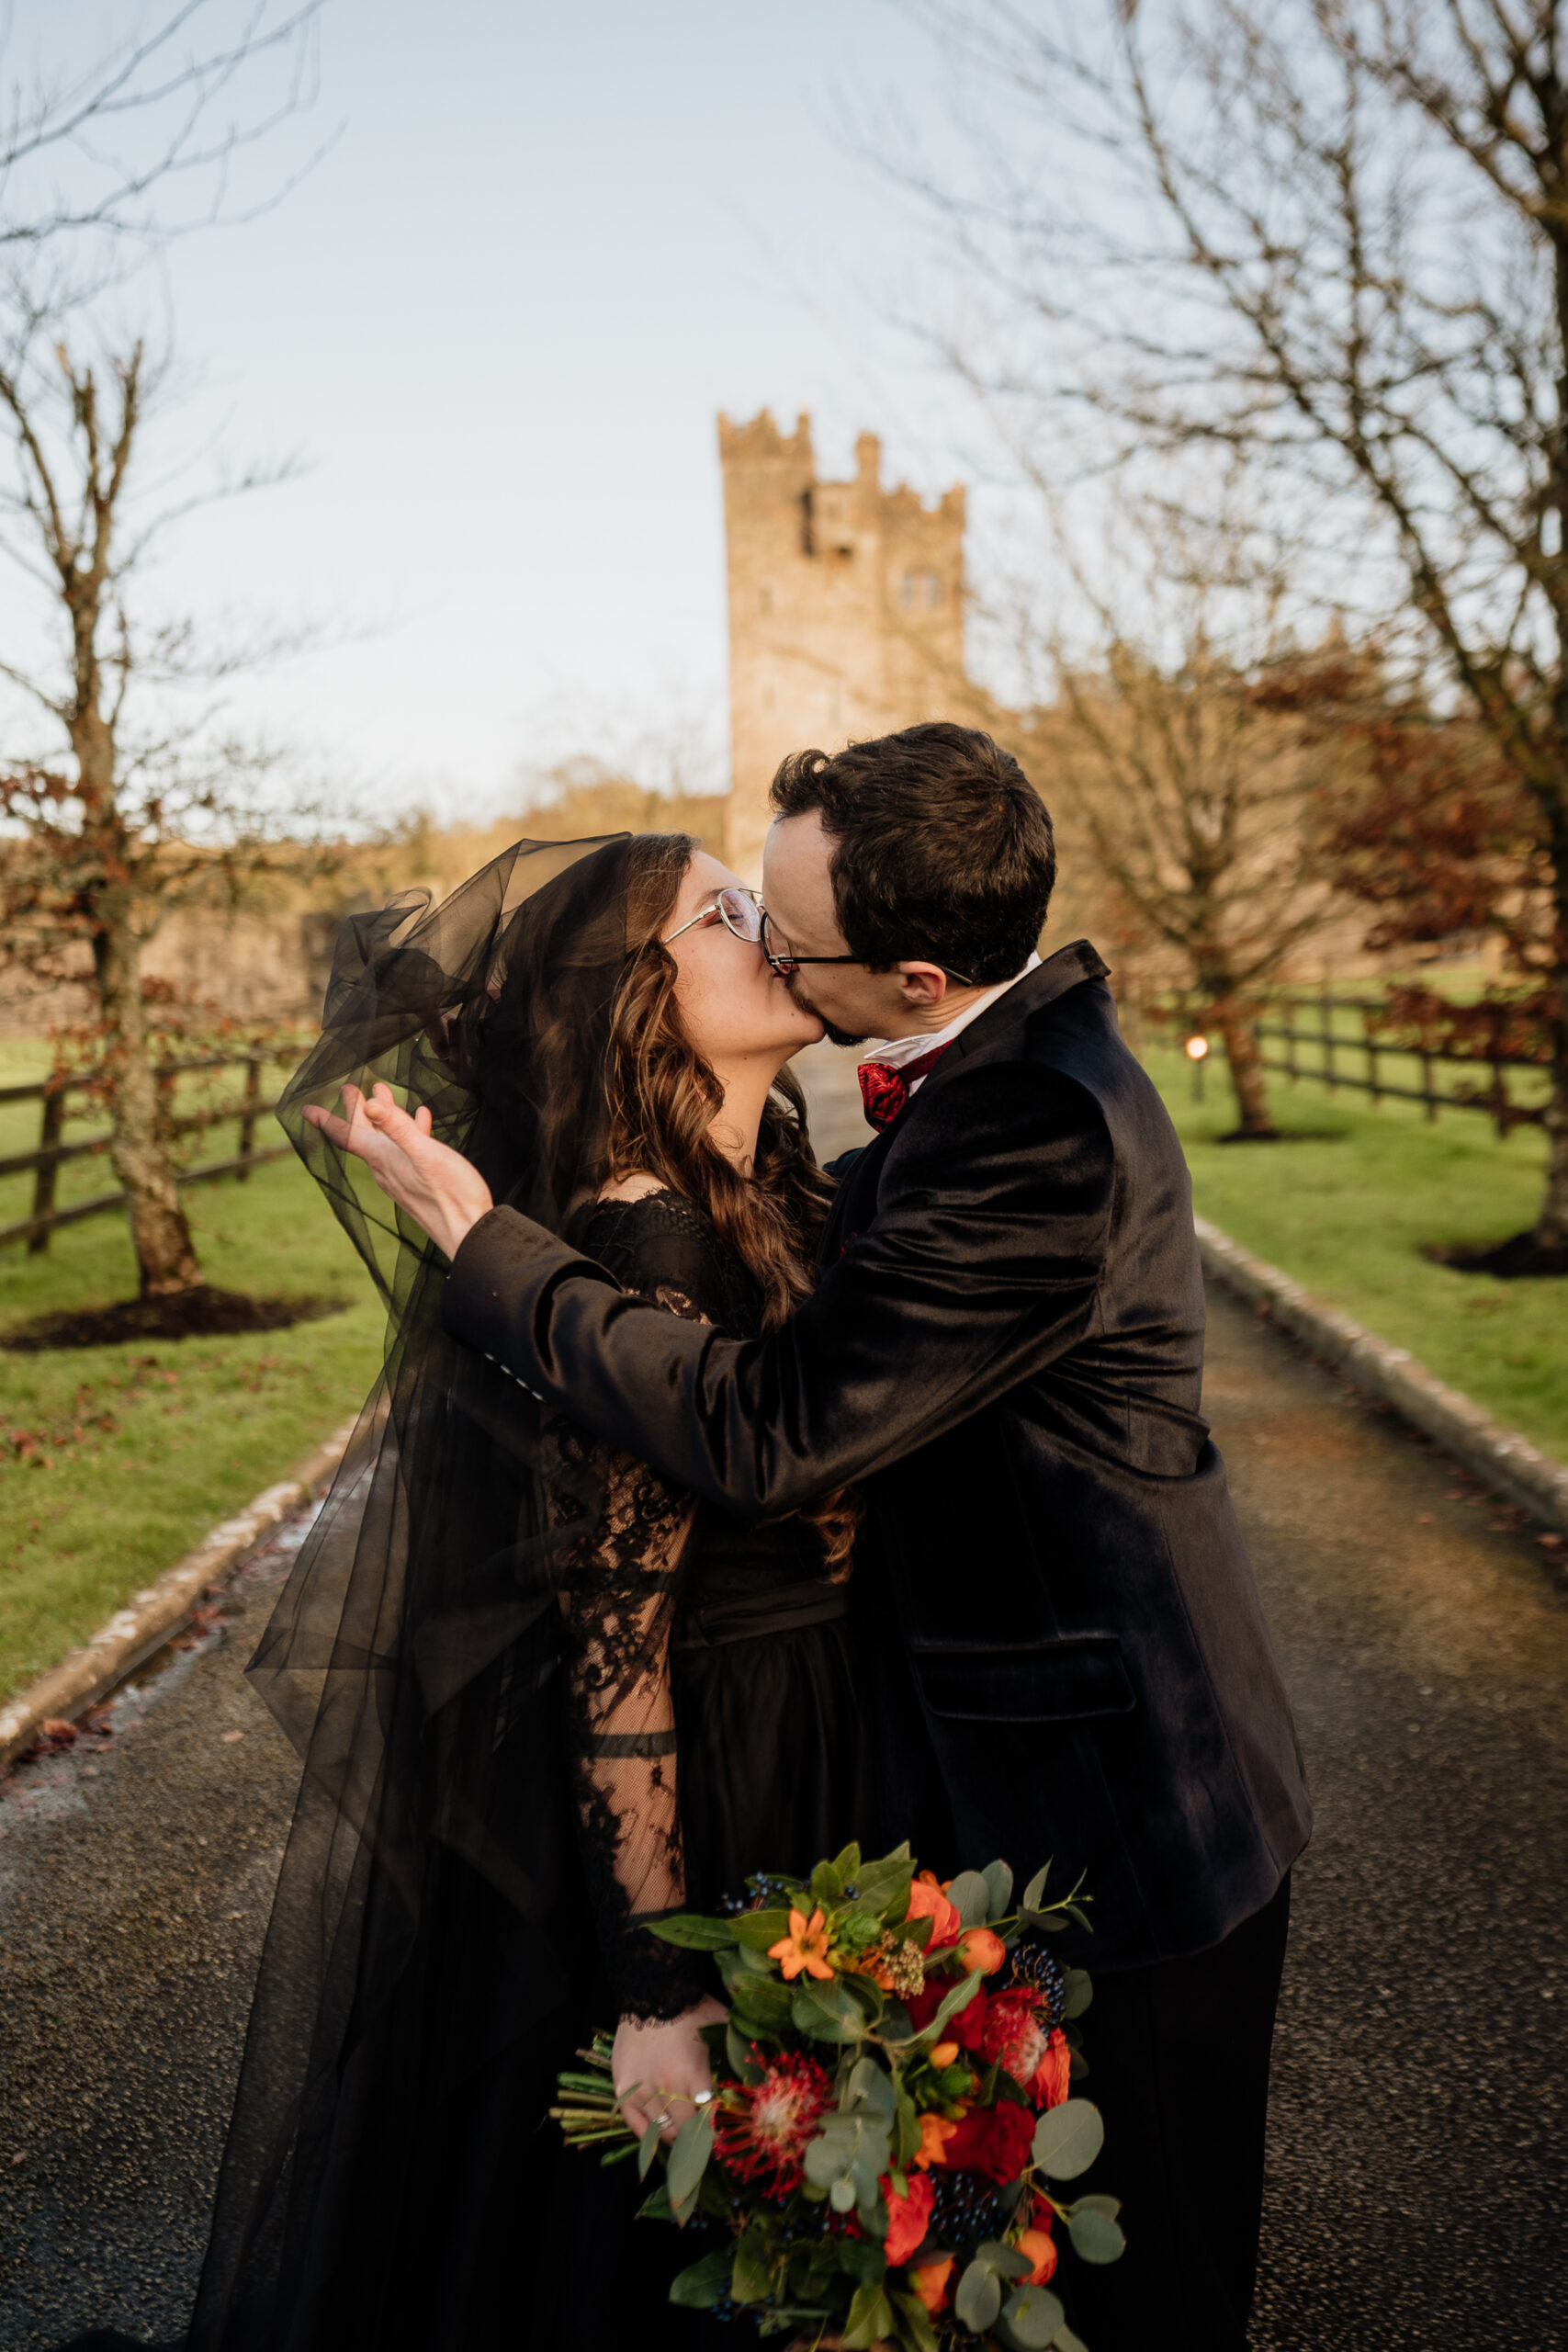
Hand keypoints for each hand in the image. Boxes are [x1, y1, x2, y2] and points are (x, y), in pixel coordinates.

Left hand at [303, 1081, 493, 1262]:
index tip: (306, 1109)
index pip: (347, 1136)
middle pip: (364, 1135)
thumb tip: (369, 1104)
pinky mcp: (418, 1182)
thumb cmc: (451, 1194)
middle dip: (355, 1111)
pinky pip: (406, 1151)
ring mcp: (402, 1177)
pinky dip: (408, 1131)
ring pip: (384, 1141)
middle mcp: (386, 1169)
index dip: (326, 1120)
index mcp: (384, 1159)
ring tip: (384, 1095)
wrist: (468, 1232)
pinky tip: (421, 1120)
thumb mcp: (426, 1154)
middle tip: (349, 1089)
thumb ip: (399, 1129)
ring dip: (382, 1118)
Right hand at [612, 1994, 727, 2145]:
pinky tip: (659, 2136)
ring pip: (660, 2130)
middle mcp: (666, 2086)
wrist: (653, 1991)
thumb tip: (763, 2075)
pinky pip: (635, 2124)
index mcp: (693, 2074)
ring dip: (675, 2136)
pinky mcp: (623, 2087)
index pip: (707, 2119)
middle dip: (696, 2139)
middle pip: (683, 2130)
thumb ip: (738, 2054)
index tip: (721, 2137)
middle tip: (703, 2140)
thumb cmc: (692, 2009)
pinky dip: (648, 2135)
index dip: (715, 2131)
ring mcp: (642, 2088)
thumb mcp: (723, 2028)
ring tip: (684, 2137)